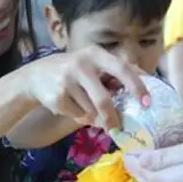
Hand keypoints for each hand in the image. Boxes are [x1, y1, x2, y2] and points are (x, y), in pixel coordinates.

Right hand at [21, 46, 149, 129]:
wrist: (35, 76)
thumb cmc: (74, 71)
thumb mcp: (92, 64)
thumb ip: (114, 73)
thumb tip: (144, 90)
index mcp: (96, 54)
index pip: (122, 68)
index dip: (137, 85)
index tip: (147, 102)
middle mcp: (81, 65)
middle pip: (104, 100)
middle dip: (113, 117)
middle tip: (118, 127)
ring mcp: (67, 81)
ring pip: (91, 112)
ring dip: (94, 117)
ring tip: (87, 108)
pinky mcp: (57, 97)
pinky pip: (78, 116)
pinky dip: (80, 117)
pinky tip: (72, 107)